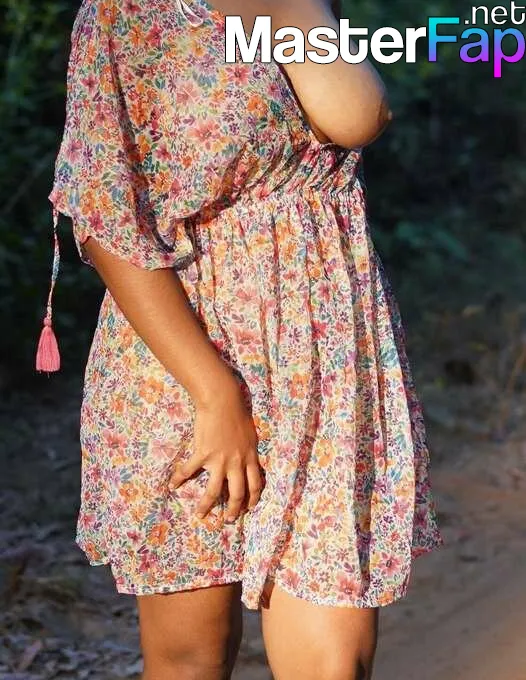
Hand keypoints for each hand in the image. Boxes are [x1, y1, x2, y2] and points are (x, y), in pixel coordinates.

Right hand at [168, 384, 264, 521]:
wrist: (222, 401)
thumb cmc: (237, 413)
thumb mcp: (250, 434)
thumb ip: (248, 449)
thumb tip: (248, 458)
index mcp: (250, 457)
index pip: (255, 484)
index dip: (253, 498)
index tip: (248, 508)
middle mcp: (236, 462)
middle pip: (237, 493)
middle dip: (233, 509)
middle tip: (229, 520)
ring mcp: (219, 460)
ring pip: (213, 490)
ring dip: (206, 505)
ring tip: (200, 515)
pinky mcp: (203, 453)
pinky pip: (189, 470)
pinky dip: (179, 479)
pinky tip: (172, 486)